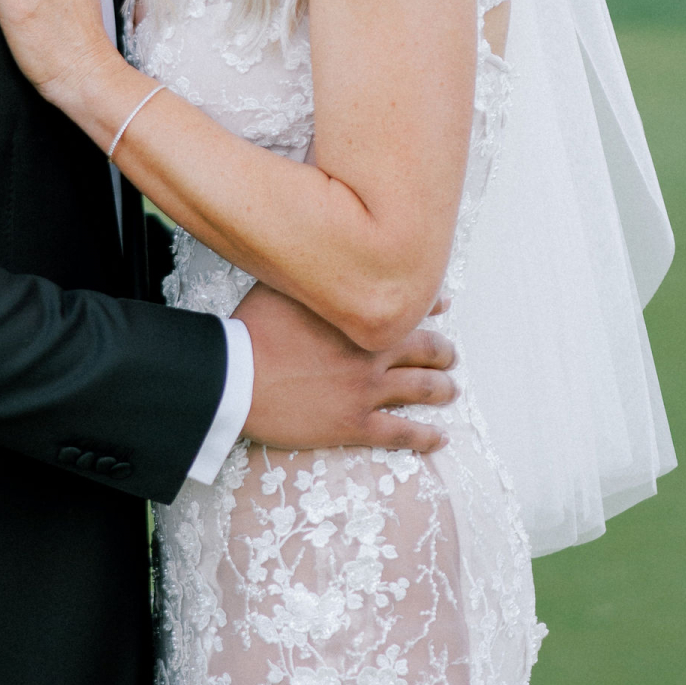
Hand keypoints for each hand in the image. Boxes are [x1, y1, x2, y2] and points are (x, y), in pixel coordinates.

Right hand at [235, 283, 456, 456]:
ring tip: (450, 389)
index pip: (410, 306)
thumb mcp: (283, 284)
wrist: (236, 376)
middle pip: (427, 350)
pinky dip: (425, 436)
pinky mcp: (354, 423)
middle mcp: (372, 351)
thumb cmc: (253, 329)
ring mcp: (366, 390)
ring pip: (423, 389)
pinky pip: (402, 432)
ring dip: (442, 389)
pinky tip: (438, 437)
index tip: (443, 305)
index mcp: (359, 316)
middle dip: (443, 352)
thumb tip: (322, 246)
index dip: (431, 306)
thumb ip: (312, 270)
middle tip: (449, 355)